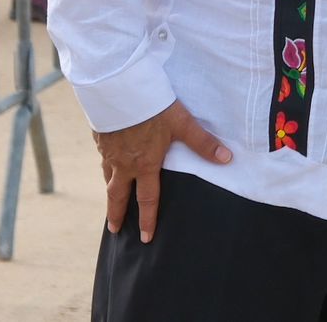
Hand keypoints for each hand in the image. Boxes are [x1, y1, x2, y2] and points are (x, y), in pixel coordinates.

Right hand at [93, 100, 231, 242]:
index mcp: (144, 164)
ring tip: (111, 199)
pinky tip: (108, 162)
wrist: (119, 89)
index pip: (147, 199)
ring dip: (110, 190)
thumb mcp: (182, 124)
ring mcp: (108, 151)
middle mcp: (123, 163)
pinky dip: (105, 166)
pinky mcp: (100, 137)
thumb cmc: (152, 107)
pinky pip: (102, 158)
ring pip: (107, 177)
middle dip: (116, 214)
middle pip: (117, 195)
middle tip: (114, 230)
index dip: (147, 220)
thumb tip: (227, 159)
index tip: (145, 238)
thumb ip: (203, 143)